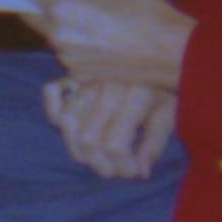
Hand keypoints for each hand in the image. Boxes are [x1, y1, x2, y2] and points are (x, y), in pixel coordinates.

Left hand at [26, 0, 195, 93]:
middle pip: (34, 16)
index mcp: (63, 8)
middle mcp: (58, 35)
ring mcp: (67, 58)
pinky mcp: (78, 75)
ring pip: (51, 36)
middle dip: (43, 5)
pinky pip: (66, 53)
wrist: (173, 55)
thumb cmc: (147, 13)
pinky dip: (74, 44)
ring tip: (92, 19)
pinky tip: (99, 38)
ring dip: (60, 26)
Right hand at [44, 77, 176, 179]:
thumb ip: (154, 144)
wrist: (157, 48)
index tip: (132, 174)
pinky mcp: (75, 71)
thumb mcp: (169, 113)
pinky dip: (52, 109)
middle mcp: (107, 86)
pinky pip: (51, 91)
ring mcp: (88, 77)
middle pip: (88, 138)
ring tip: (94, 157)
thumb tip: (139, 173)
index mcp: (136, 95)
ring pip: (67, 121)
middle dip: (99, 164)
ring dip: (77, 148)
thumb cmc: (166, 83)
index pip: (115, 144)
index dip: (121, 167)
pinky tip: (68, 125)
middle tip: (113, 171)